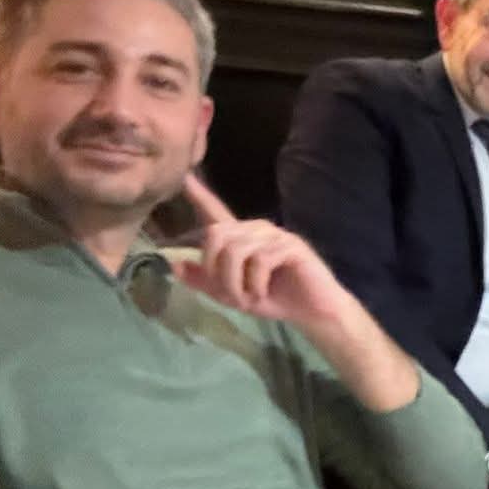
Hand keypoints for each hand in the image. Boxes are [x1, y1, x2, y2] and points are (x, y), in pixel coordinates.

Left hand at [175, 175, 354, 330]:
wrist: (313, 312)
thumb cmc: (275, 299)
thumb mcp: (232, 295)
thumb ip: (206, 282)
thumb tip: (175, 266)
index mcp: (241, 237)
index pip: (216, 212)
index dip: (199, 195)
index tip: (183, 177)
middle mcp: (256, 229)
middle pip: (216, 235)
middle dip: (215, 271)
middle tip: (229, 296)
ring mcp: (275, 235)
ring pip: (234, 251)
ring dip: (234, 283)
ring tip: (247, 299)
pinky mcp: (291, 246)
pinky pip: (258, 261)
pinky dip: (254, 284)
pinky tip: (261, 293)